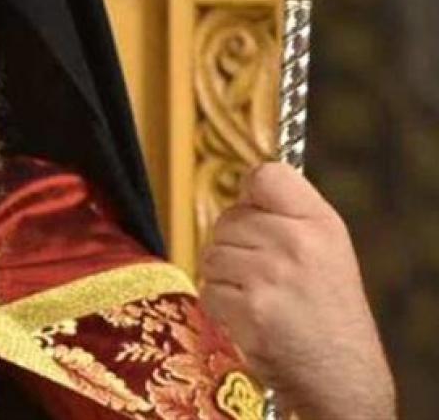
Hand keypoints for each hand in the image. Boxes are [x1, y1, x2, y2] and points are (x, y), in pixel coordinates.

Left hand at [199, 162, 395, 419]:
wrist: (340, 374)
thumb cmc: (327, 310)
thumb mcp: (328, 248)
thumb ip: (289, 214)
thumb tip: (241, 188)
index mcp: (320, 222)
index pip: (266, 175)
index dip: (251, 196)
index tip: (258, 216)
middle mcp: (296, 242)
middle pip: (227, 219)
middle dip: (234, 246)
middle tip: (265, 276)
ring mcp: (270, 274)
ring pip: (212, 254)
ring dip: (226, 278)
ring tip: (260, 297)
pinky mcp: (249, 307)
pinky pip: (208, 288)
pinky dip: (221, 306)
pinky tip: (250, 318)